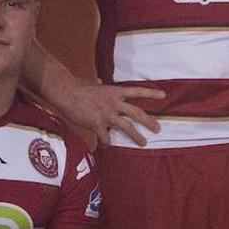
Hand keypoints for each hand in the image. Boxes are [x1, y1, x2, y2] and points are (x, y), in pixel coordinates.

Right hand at [45, 81, 162, 146]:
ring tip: (143, 143)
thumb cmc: (79, 89)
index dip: (151, 93)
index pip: (137, 91)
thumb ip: (103, 90)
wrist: (65, 92)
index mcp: (115, 92)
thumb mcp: (96, 87)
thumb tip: (102, 84)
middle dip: (149, 121)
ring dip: (136, 136)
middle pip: (136, 113)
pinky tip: (106, 145)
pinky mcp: (97, 123)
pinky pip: (106, 137)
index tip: (163, 95)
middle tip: (158, 129)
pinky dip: (107, 142)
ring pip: (126, 127)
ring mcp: (106, 113)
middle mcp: (113, 102)